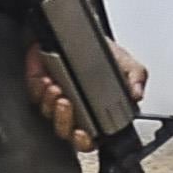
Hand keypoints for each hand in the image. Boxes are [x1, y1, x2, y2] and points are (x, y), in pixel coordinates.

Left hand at [26, 40, 147, 149]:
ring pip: (48, 113)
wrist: (83, 32)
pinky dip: (38, 88)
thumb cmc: (104, 53)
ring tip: (57, 87)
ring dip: (51, 103)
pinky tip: (46, 79)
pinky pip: (35, 94)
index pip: (90, 139)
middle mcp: (75, 112)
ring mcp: (55, 101)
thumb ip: (136, 78)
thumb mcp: (127, 64)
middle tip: (67, 103)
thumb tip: (137, 93)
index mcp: (97, 115)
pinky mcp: (39, 87)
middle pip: (65, 131)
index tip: (82, 133)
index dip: (84, 140)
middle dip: (64, 120)